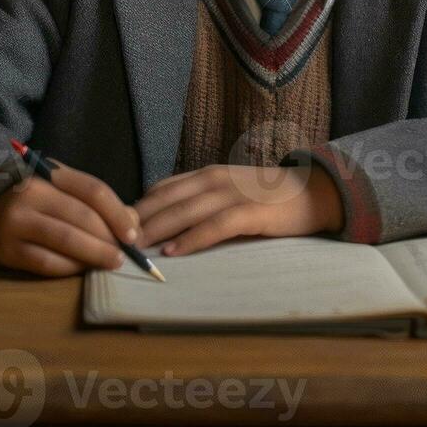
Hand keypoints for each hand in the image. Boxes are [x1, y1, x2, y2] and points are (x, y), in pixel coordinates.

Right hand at [0, 161, 139, 276]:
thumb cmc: (39, 201)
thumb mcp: (65, 190)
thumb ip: (97, 203)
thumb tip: (133, 225)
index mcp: (51, 174)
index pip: (93, 190)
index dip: (118, 214)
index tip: (134, 235)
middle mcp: (32, 194)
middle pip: (82, 216)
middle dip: (109, 238)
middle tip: (126, 255)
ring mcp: (17, 222)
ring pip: (66, 240)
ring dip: (95, 254)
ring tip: (112, 263)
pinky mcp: (9, 250)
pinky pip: (48, 263)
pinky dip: (72, 268)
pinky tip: (84, 269)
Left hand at [134, 162, 343, 255]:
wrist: (314, 192)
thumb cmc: (267, 197)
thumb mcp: (228, 191)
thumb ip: (200, 200)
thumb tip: (163, 221)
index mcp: (206, 174)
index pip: (161, 188)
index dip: (136, 208)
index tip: (114, 228)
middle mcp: (215, 180)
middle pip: (166, 200)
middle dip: (137, 222)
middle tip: (112, 243)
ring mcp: (233, 194)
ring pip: (185, 212)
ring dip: (156, 231)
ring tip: (134, 249)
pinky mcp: (251, 212)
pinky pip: (215, 226)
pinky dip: (191, 239)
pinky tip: (173, 252)